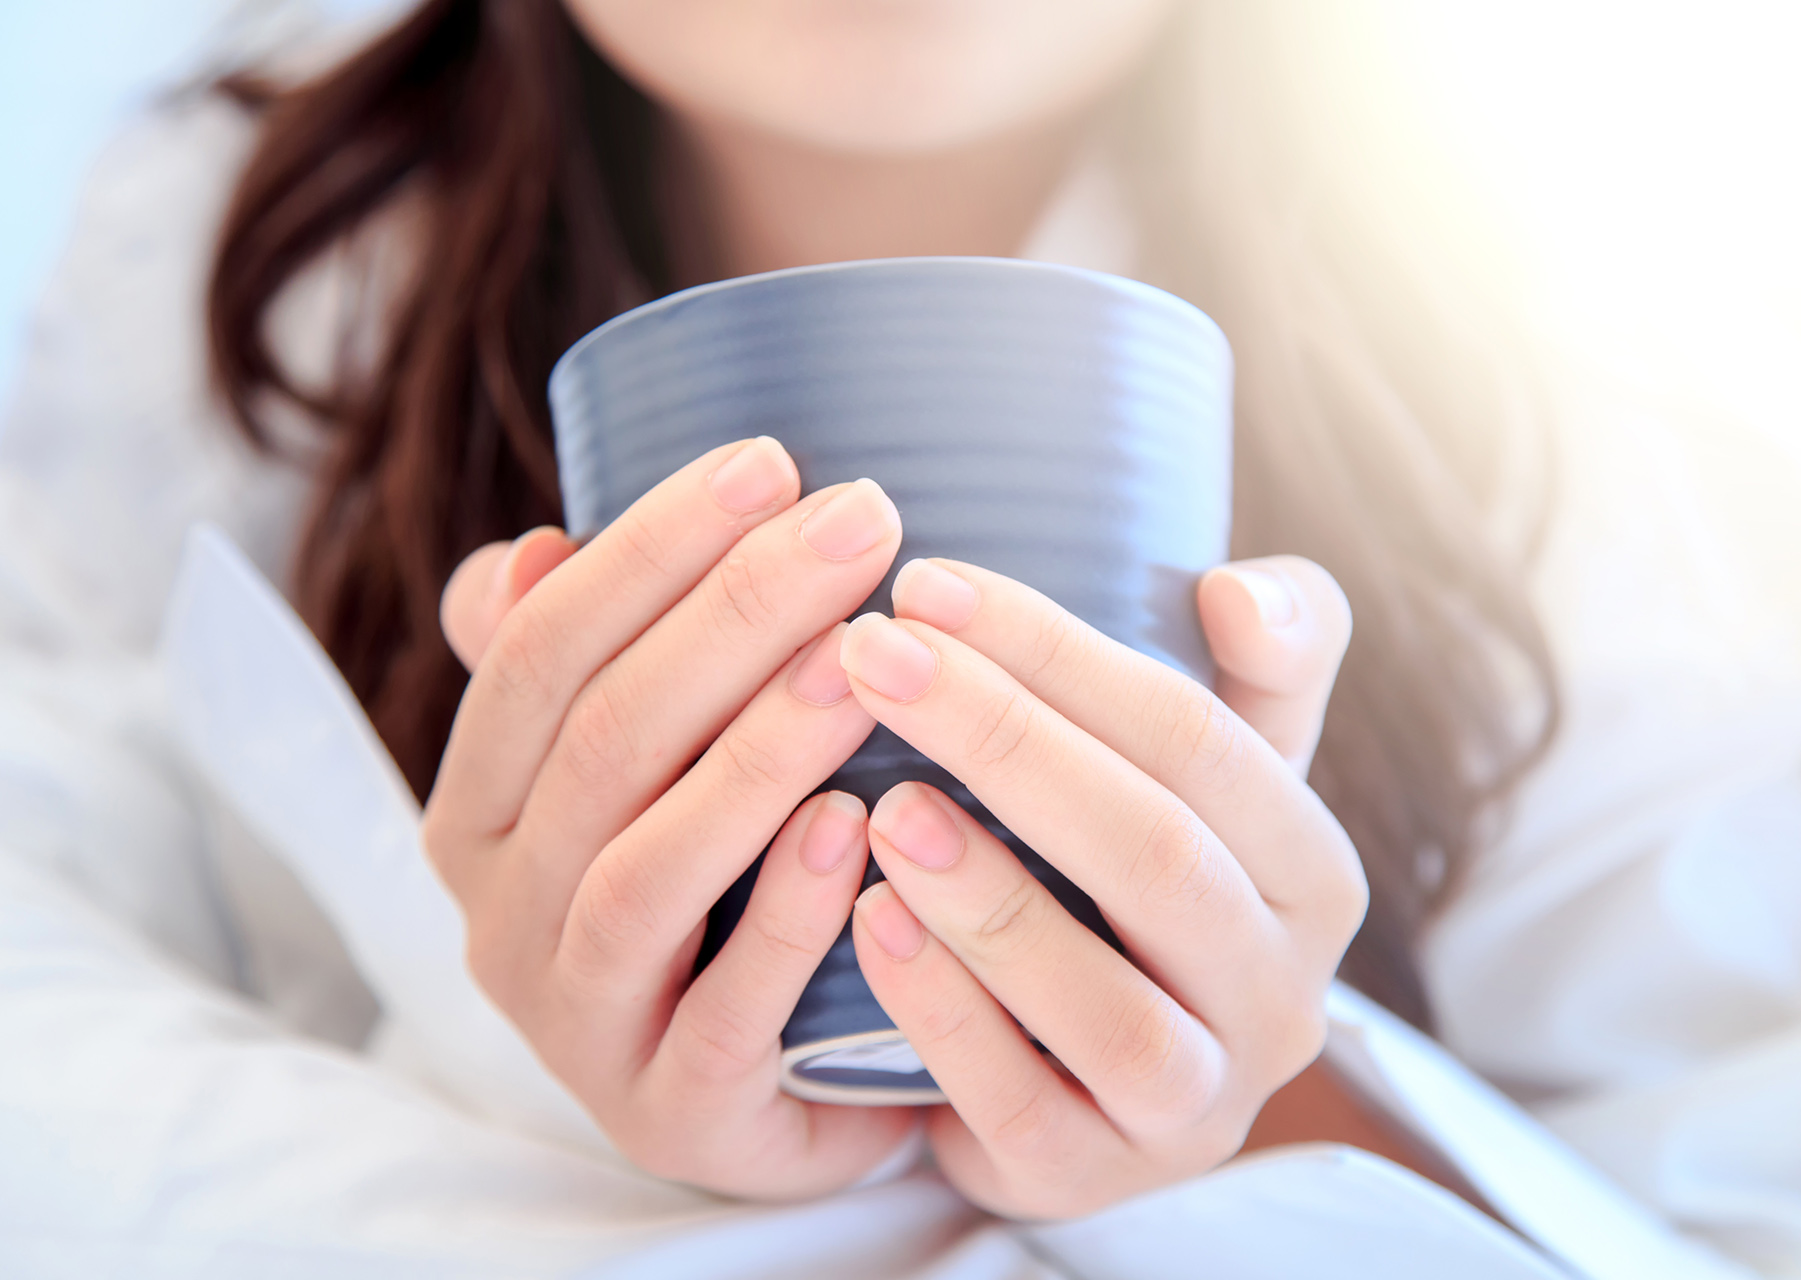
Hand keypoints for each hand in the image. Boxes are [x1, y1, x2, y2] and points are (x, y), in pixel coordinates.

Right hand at [425, 438, 916, 1198]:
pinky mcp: (665, 1111)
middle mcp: (496, 913)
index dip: (650, 549)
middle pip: (605, 740)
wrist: (773, 1092)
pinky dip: (782, 917)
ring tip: (864, 659)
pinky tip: (855, 826)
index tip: (774, 462)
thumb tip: (533, 546)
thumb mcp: (633, 769)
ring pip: (644, 868)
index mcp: (474, 806)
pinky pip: (719, 1012)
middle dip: (735, 616)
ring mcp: (573, 1022)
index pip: (541, 651)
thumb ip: (576, 665)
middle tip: (862, 522)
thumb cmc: (709, 888)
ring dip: (757, 752)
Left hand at [839, 555, 1363, 1218]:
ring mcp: (1194, 1105)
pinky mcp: (1093, 1177)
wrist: (1090, 1069)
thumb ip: (1263, 656)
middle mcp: (1280, 999)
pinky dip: (943, 1010)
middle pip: (1155, 855)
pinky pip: (1020, 1102)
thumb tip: (1234, 590)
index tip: (928, 585)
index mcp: (1312, 874)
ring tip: (881, 804)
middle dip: (1005, 741)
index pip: (1198, 739)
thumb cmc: (1135, 880)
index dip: (1061, 653)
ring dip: (989, 895)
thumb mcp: (1215, 767)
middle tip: (873, 657)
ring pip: (1107, 1005)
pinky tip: (869, 920)